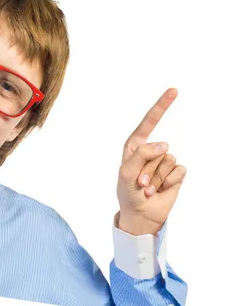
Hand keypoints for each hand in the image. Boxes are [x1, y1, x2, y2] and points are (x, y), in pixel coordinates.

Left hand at [116, 88, 186, 235]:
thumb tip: (165, 144)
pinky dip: (168, 183)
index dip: (161, 106)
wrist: (140, 214)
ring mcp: (164, 162)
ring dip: (156, 178)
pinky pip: (178, 171)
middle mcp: (150, 151)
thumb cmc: (128, 192)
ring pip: (168, 160)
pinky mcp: (176, 173)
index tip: (174, 91)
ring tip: (147, 188)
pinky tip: (160, 190)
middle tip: (139, 183)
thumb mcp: (126, 173)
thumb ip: (142, 154)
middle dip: (147, 169)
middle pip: (157, 149)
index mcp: (134, 146)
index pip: (149, 122)